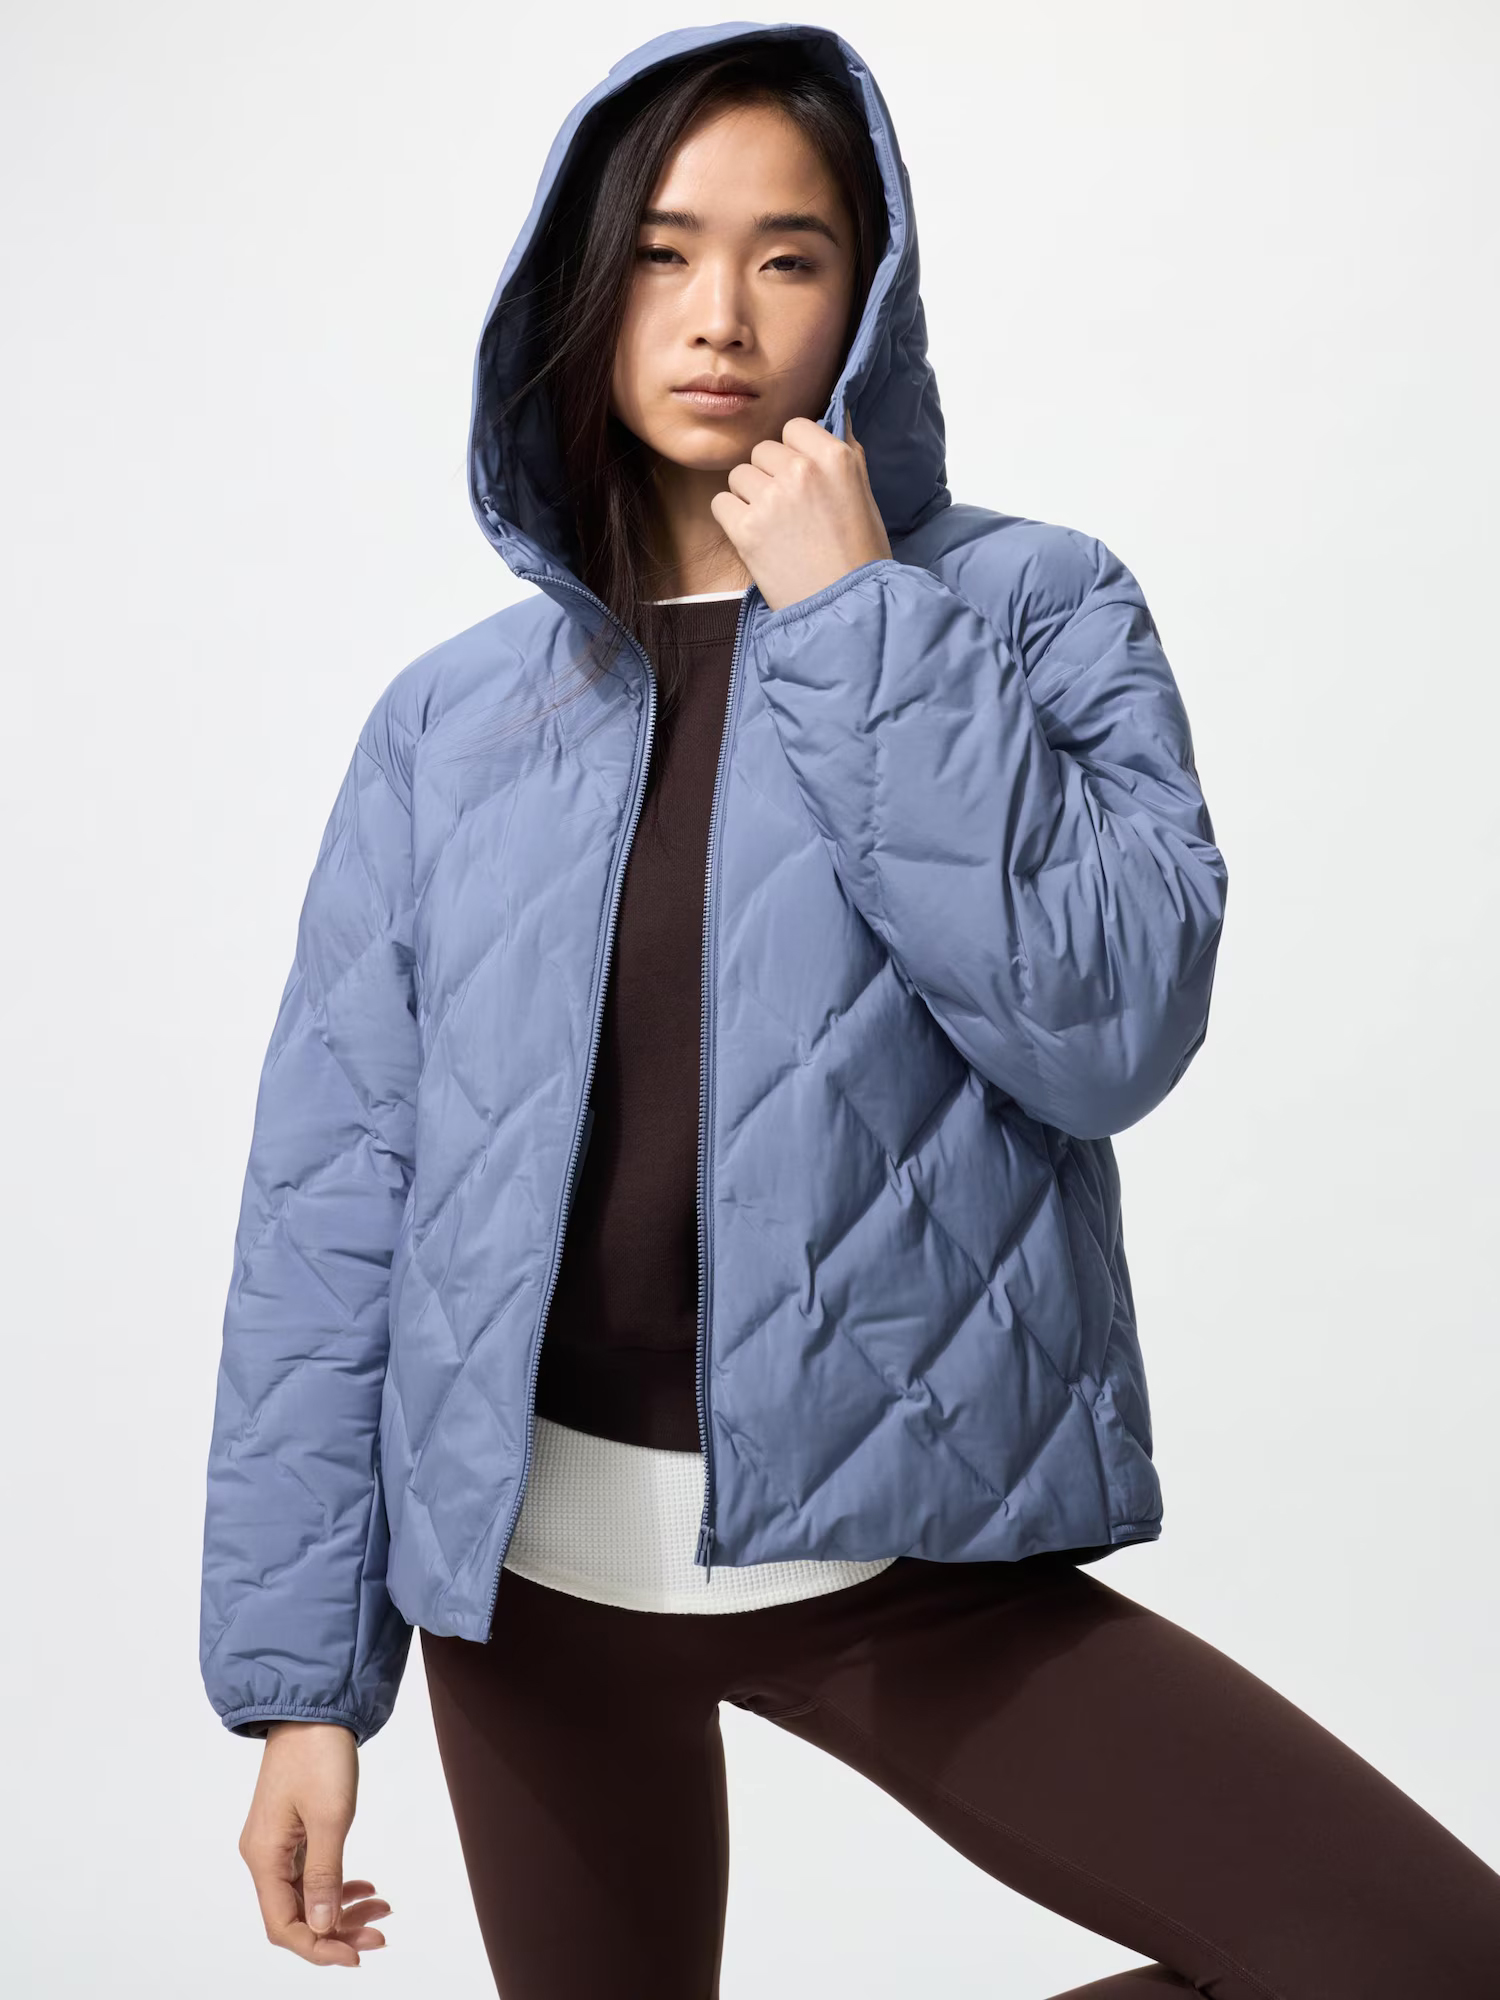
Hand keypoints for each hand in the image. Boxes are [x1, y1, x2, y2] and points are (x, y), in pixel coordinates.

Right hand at [237, 1720, 391, 1965]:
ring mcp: (276, 1843)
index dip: (318, 1947)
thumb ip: (325, 1877)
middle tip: (380, 1932)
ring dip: (341, 1910)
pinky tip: (364, 1888)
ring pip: (306, 1897)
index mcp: (264, 1857)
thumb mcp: (330, 1817)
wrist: (314, 1705)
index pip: (283, 1925)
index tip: (357, 1955)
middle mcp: (264, 1856)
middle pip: (295, 1916)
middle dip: (337, 1931)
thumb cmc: (319, 1754)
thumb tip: (323, 1929)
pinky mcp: (291, 1830)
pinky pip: (310, 1874)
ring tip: (381, 1908)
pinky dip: (337, 1885)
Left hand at [709, 411, 891, 612]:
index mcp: (835, 458)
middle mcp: (802, 471)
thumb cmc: (859, 557)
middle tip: (787, 510)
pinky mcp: (745, 528)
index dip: (793, 452)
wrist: (844, 609)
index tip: (800, 478)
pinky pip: (721, 503)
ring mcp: (771, 498)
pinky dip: (731, 519)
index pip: (794, 428)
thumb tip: (840, 415)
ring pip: (739, 475)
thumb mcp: (864, 496)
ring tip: (773, 527)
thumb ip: (847, 454)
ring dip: (749, 497)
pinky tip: (754, 538)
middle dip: (769, 475)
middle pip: (762, 451)